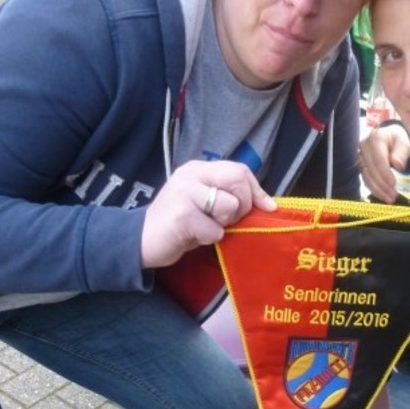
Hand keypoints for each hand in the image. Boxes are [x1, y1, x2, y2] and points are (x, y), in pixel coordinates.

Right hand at [141, 160, 275, 267]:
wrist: (140, 240)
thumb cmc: (180, 224)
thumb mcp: (205, 203)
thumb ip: (230, 196)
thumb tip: (269, 205)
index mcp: (198, 169)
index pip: (239, 169)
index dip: (256, 190)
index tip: (265, 208)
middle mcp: (191, 174)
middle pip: (238, 180)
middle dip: (243, 206)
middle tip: (227, 220)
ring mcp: (185, 193)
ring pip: (229, 205)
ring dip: (224, 224)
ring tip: (205, 226)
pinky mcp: (182, 216)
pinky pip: (215, 230)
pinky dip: (209, 239)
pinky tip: (193, 236)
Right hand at [360, 124, 409, 202]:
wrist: (392, 140)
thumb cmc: (399, 141)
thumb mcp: (404, 143)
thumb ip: (401, 153)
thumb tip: (397, 164)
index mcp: (375, 138)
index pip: (378, 159)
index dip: (385, 173)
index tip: (394, 184)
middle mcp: (364, 147)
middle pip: (371, 169)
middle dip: (383, 184)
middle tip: (394, 195)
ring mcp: (360, 157)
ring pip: (367, 177)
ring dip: (378, 190)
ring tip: (391, 198)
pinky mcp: (361, 166)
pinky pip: (366, 180)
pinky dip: (375, 190)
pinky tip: (384, 196)